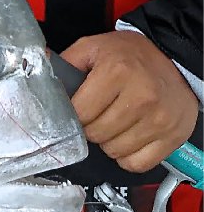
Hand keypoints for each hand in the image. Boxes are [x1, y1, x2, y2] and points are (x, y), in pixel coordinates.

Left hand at [62, 30, 199, 172]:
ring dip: (107, 143)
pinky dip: (127, 157)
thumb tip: (38, 75)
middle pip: (97, 133)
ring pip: (116, 151)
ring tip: (111, 124)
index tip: (75, 110)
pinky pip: (138, 164)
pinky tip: (126, 139)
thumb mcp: (92, 47)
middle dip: (89, 128)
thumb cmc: (129, 55)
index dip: (73, 114)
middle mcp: (141, 96)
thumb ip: (66, 62)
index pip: (81, 112)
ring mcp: (159, 119)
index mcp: (116, 71)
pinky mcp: (172, 137)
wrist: (172, 59)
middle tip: (94, 116)